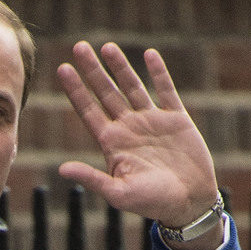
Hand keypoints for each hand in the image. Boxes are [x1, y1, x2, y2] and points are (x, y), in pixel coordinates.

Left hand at [56, 43, 220, 239]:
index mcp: (112, 144)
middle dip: (92, 71)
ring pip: (132, 87)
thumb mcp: (118, 193)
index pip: (88, 111)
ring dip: (120, 67)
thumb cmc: (152, 203)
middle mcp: (128, 128)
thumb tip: (62, 169)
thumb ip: (92, 178)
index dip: (76, 90)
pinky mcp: (175, 118)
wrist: (188, 202)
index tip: (62, 68)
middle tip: (79, 46)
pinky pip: (165, 90)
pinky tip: (149, 55)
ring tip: (106, 47)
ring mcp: (151, 121)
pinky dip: (158, 72)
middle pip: (106, 93)